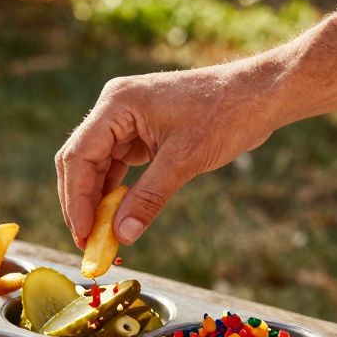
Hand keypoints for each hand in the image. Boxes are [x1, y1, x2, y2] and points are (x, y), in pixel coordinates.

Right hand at [55, 58, 282, 247]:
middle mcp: (114, 108)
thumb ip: (148, 198)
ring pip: (95, 165)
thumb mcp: (184, 161)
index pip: (79, 156)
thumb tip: (122, 236)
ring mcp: (125, 119)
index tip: (82, 234)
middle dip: (80, 202)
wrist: (260, 95)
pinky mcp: (140, 130)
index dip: (76, 199)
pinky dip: (113, 191)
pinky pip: (115, 164)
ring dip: (96, 200)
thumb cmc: (225, 115)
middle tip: (86, 241)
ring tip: (99, 235)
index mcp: (117, 104)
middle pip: (79, 160)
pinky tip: (115, 216)